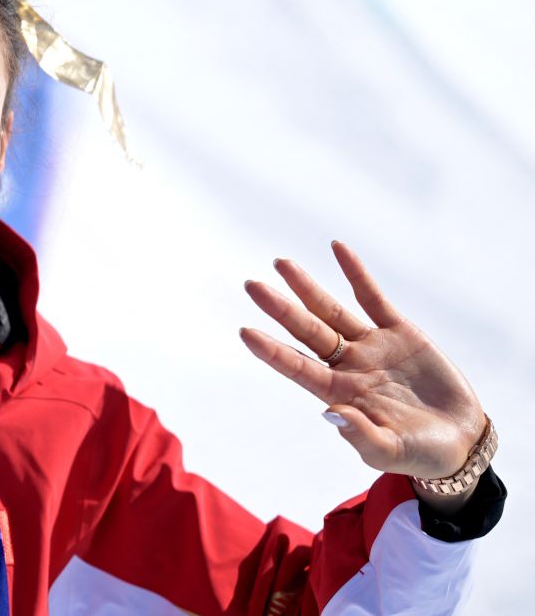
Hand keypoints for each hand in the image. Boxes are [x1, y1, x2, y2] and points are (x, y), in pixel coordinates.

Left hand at [239, 241, 485, 508]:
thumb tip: (331, 413)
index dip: (272, 350)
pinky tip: (337, 248)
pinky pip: (372, 297)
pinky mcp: (399, 332)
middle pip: (307, 331)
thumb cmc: (418, 454)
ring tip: (280, 264)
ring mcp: (371, 346)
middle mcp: (348, 365)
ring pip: (332, 310)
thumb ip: (362, 436)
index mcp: (339, 394)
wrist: (458, 440)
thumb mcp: (389, 452)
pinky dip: (355, 273)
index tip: (245, 332)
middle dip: (280, 308)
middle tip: (252, 285)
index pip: (297, 367)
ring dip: (306, 287)